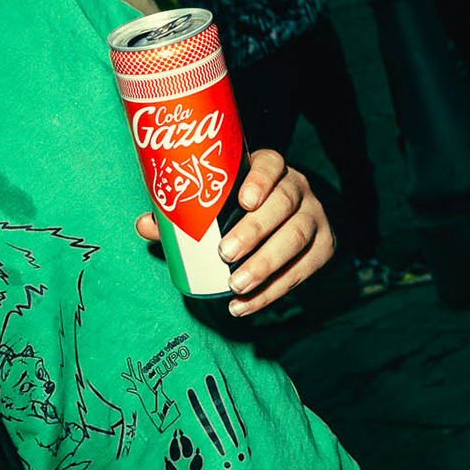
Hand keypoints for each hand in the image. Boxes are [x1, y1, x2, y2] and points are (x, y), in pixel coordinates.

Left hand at [135, 148, 333, 316]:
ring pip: (298, 237)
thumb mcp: (216, 204)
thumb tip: (145, 224)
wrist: (288, 223)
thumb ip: (182, 213)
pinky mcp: (324, 247)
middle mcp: (297, 188)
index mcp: (271, 169)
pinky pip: (302, 271)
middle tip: (225, 253)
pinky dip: (272, 291)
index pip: (272, 164)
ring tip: (236, 286)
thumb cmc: (238, 209)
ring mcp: (314, 217)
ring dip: (266, 264)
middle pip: (284, 204)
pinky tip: (246, 305)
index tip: (243, 199)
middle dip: (256, 230)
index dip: (260, 179)